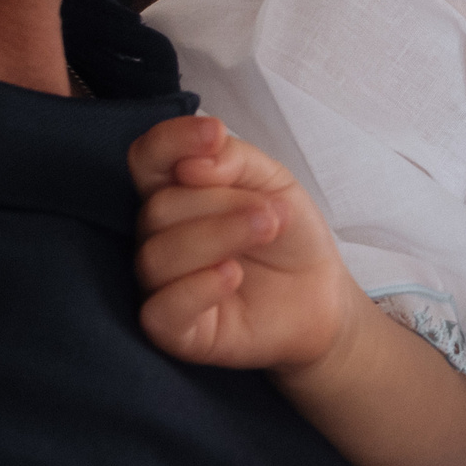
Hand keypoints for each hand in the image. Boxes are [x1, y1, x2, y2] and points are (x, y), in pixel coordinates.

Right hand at [128, 114, 355, 372]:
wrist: (319, 293)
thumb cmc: (287, 233)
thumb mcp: (272, 179)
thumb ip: (233, 158)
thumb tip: (190, 165)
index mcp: (173, 191)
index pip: (146, 158)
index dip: (171, 142)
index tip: (214, 134)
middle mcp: (156, 236)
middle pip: (159, 208)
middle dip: (222, 202)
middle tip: (271, 213)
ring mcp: (161, 284)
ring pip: (158, 256)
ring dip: (220, 236)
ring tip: (267, 231)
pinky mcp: (175, 330)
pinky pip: (161, 310)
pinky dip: (198, 287)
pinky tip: (234, 275)